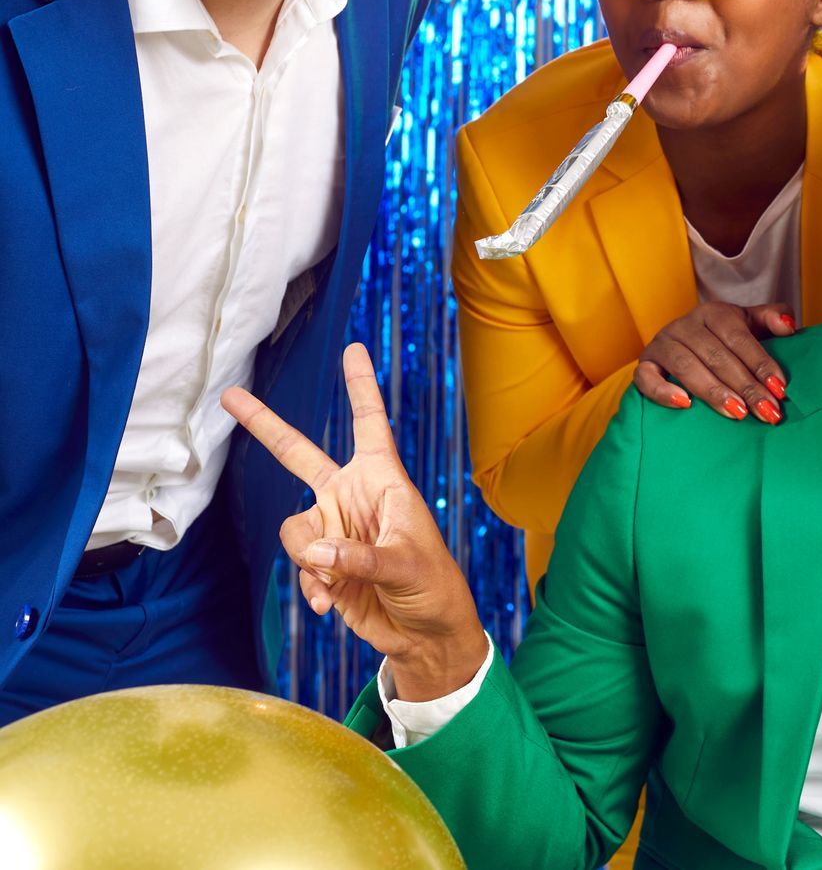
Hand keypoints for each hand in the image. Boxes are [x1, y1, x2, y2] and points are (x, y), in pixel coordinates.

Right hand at [221, 344, 487, 701]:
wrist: (422, 634)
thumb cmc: (432, 586)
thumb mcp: (407, 565)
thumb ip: (359, 556)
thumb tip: (315, 551)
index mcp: (383, 482)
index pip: (369, 424)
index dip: (360, 387)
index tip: (353, 348)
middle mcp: (352, 497)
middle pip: (300, 454)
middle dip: (264, 426)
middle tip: (229, 395)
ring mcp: (334, 530)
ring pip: (294, 530)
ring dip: (309, 560)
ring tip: (336, 583)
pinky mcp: (322, 562)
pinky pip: (298, 564)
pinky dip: (309, 585)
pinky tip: (328, 604)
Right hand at [632, 301, 797, 422]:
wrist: (684, 345)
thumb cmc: (724, 339)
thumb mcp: (750, 324)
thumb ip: (771, 318)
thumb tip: (788, 326)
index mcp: (714, 313)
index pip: (739, 338)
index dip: (761, 364)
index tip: (780, 389)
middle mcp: (685, 324)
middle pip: (717, 356)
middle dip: (745, 386)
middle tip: (766, 411)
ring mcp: (662, 344)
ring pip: (686, 366)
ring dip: (713, 391)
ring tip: (737, 412)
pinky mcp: (644, 364)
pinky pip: (646, 377)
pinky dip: (663, 391)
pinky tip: (685, 405)